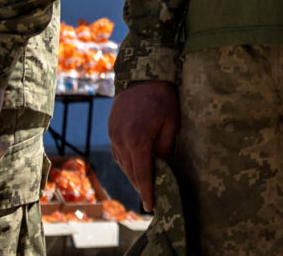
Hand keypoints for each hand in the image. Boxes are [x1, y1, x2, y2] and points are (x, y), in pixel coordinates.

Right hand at [108, 81, 179, 210]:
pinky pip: (118, 154)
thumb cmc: (162, 98)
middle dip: (141, 187)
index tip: (151, 206)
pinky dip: (128, 163)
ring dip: (134, 176)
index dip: (147, 192)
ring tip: (146, 185)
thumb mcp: (171, 122)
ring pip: (123, 164)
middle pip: (131, 172)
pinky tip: (137, 166)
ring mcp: (114, 136)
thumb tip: (164, 169)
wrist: (141, 75)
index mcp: (137, 140)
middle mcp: (121, 141)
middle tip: (153, 199)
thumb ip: (166, 148)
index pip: (142, 174)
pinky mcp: (111, 131)